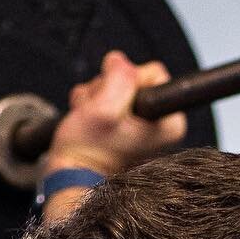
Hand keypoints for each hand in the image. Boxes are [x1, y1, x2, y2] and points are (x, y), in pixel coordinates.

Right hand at [44, 50, 188, 177]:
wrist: (71, 177)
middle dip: (107, 89)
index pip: (155, 73)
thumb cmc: (88, 152)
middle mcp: (160, 123)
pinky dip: (92, 106)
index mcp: (168, 122)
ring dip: (96, 97)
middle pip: (132, 78)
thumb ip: (119, 78)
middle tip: (98, 113)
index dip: (127, 80)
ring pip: (115, 86)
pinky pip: (105, 98)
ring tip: (91, 121)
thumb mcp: (103, 109)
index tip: (115, 101)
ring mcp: (141, 124)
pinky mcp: (124, 125)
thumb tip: (120, 61)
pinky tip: (88, 123)